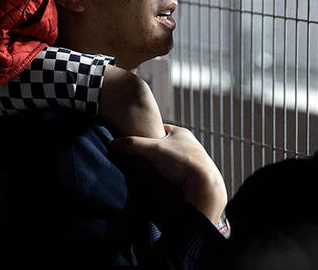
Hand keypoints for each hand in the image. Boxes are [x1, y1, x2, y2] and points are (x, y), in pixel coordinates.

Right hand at [112, 124, 227, 223]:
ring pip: (170, 160)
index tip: (135, 141)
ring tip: (148, 171)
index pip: (159, 129)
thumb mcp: (153, 149)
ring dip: (160, 165)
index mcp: (182, 133)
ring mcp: (192, 161)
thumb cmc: (182, 163)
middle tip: (139, 158)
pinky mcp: (193, 176)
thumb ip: (132, 144)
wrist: (204, 188)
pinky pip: (176, 173)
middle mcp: (189, 145)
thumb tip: (113, 143)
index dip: (146, 134)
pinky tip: (160, 182)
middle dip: (152, 152)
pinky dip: (168, 176)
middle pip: (164, 145)